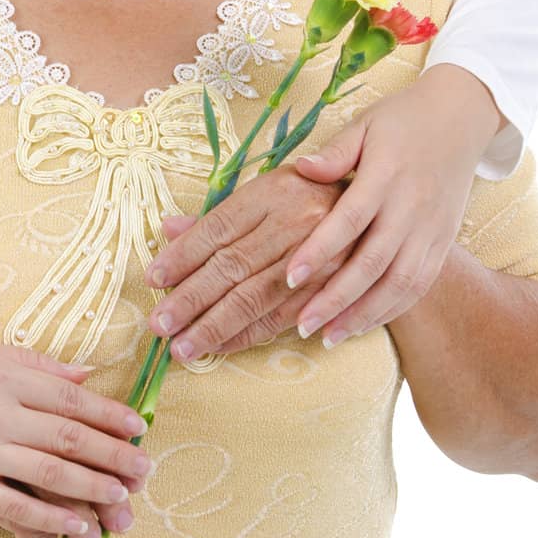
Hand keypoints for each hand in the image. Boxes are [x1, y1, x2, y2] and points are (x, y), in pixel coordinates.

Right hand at [0, 341, 150, 537]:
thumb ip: (31, 363)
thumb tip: (83, 375)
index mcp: (2, 373)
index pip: (70, 397)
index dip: (109, 414)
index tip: (137, 429)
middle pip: (69, 436)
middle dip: (113, 456)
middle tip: (144, 470)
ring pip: (50, 473)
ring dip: (93, 488)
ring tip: (122, 499)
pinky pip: (15, 507)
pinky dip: (51, 519)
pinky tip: (78, 526)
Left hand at [145, 166, 343, 358]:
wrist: (384, 214)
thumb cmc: (312, 197)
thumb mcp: (268, 190)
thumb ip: (220, 214)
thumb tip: (169, 229)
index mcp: (274, 192)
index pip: (217, 227)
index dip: (183, 255)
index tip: (153, 278)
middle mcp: (295, 224)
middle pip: (232, 266)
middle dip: (190, 299)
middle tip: (158, 324)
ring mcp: (316, 259)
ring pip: (255, 297)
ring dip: (214, 326)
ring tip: (181, 346)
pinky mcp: (331, 289)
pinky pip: (282, 318)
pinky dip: (248, 335)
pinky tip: (220, 347)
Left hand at [283, 64, 502, 347]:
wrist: (462, 117)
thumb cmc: (402, 120)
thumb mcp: (365, 124)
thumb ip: (334, 152)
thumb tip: (300, 170)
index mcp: (386, 175)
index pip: (349, 219)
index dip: (319, 250)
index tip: (289, 276)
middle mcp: (412, 207)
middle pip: (373, 262)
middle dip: (337, 298)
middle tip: (302, 325)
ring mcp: (432, 228)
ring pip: (400, 282)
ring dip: (364, 313)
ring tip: (328, 336)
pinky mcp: (444, 241)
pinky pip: (420, 284)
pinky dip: (392, 308)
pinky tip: (363, 324)